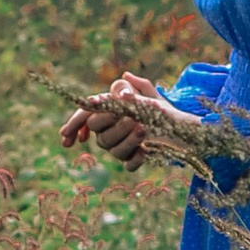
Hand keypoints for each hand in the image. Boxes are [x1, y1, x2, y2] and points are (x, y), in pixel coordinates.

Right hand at [61, 71, 202, 166]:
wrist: (183, 127)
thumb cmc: (160, 107)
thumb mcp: (148, 93)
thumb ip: (133, 88)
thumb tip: (123, 85)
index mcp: (109, 111)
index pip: (85, 116)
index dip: (75, 124)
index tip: (67, 134)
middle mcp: (110, 129)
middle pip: (99, 131)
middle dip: (112, 123)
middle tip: (131, 118)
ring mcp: (120, 146)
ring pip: (112, 148)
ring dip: (127, 138)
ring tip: (144, 128)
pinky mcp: (134, 159)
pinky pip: (128, 164)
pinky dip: (136, 158)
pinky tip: (145, 151)